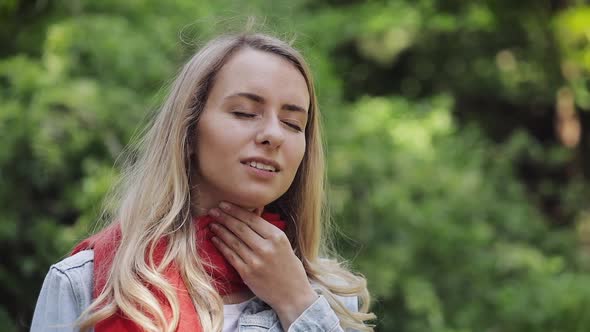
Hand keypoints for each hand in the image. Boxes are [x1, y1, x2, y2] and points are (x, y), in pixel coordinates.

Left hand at [208, 201, 318, 328]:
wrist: (293, 295)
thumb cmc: (289, 268)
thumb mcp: (284, 244)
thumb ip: (268, 232)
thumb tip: (250, 214)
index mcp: (277, 237)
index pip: (252, 219)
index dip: (235, 211)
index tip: (224, 204)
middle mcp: (266, 247)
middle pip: (240, 228)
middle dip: (224, 217)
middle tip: (213, 210)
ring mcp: (256, 261)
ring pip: (233, 241)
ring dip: (220, 230)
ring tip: (212, 223)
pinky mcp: (247, 273)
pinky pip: (231, 255)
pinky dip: (221, 246)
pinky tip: (215, 239)